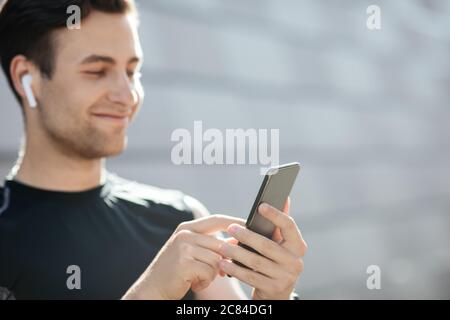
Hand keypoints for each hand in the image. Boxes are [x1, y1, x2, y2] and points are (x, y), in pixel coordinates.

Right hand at [122, 215, 244, 299]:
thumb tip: (238, 239)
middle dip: (224, 261)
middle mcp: (184, 234)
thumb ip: (212, 244)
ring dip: (211, 274)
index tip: (251, 225)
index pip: (217, 220)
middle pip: (220, 244)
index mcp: (187, 228)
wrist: (152, 289)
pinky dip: (205, 282)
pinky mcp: (184, 263)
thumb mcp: (192, 253)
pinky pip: (210, 272)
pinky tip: (193, 283)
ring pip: (217, 260)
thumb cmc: (176, 272)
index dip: (235, 222)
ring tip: (197, 278)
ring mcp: (183, 248)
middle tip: (219, 273)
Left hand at [217, 197, 306, 299]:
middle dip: (247, 236)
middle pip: (267, 245)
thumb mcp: (281, 245)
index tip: (261, 206)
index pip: (289, 226)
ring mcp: (286, 277)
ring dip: (236, 253)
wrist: (276, 294)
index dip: (276, 215)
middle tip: (230, 227)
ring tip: (221, 246)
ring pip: (256, 262)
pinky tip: (223, 263)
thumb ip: (280, 224)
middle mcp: (295, 262)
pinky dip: (235, 269)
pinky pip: (250, 277)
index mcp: (298, 246)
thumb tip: (285, 198)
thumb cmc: (275, 261)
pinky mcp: (273, 289)